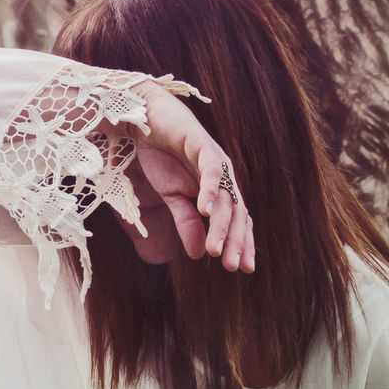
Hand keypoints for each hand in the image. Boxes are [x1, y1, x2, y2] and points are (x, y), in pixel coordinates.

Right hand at [128, 82, 253, 272]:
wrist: (145, 119)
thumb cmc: (161, 155)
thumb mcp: (172, 196)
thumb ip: (186, 221)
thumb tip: (198, 254)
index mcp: (218, 189)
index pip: (236, 219)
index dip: (241, 243)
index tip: (242, 269)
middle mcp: (222, 175)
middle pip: (236, 212)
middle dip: (236, 240)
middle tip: (233, 266)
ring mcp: (214, 159)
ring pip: (225, 196)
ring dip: (221, 224)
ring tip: (215, 249)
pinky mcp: (202, 144)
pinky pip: (211, 169)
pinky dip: (209, 190)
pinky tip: (206, 210)